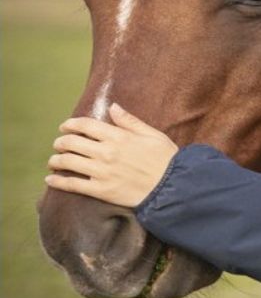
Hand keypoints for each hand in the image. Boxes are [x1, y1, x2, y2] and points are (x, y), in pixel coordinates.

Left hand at [45, 103, 178, 207]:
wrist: (172, 187)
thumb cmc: (165, 159)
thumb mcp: (152, 134)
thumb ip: (130, 121)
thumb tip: (113, 107)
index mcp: (118, 136)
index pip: (85, 125)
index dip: (71, 124)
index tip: (65, 127)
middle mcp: (106, 153)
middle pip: (72, 143)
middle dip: (61, 142)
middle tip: (58, 144)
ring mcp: (102, 172)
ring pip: (69, 162)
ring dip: (56, 160)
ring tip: (54, 160)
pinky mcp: (101, 190)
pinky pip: (73, 184)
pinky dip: (58, 181)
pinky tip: (51, 179)